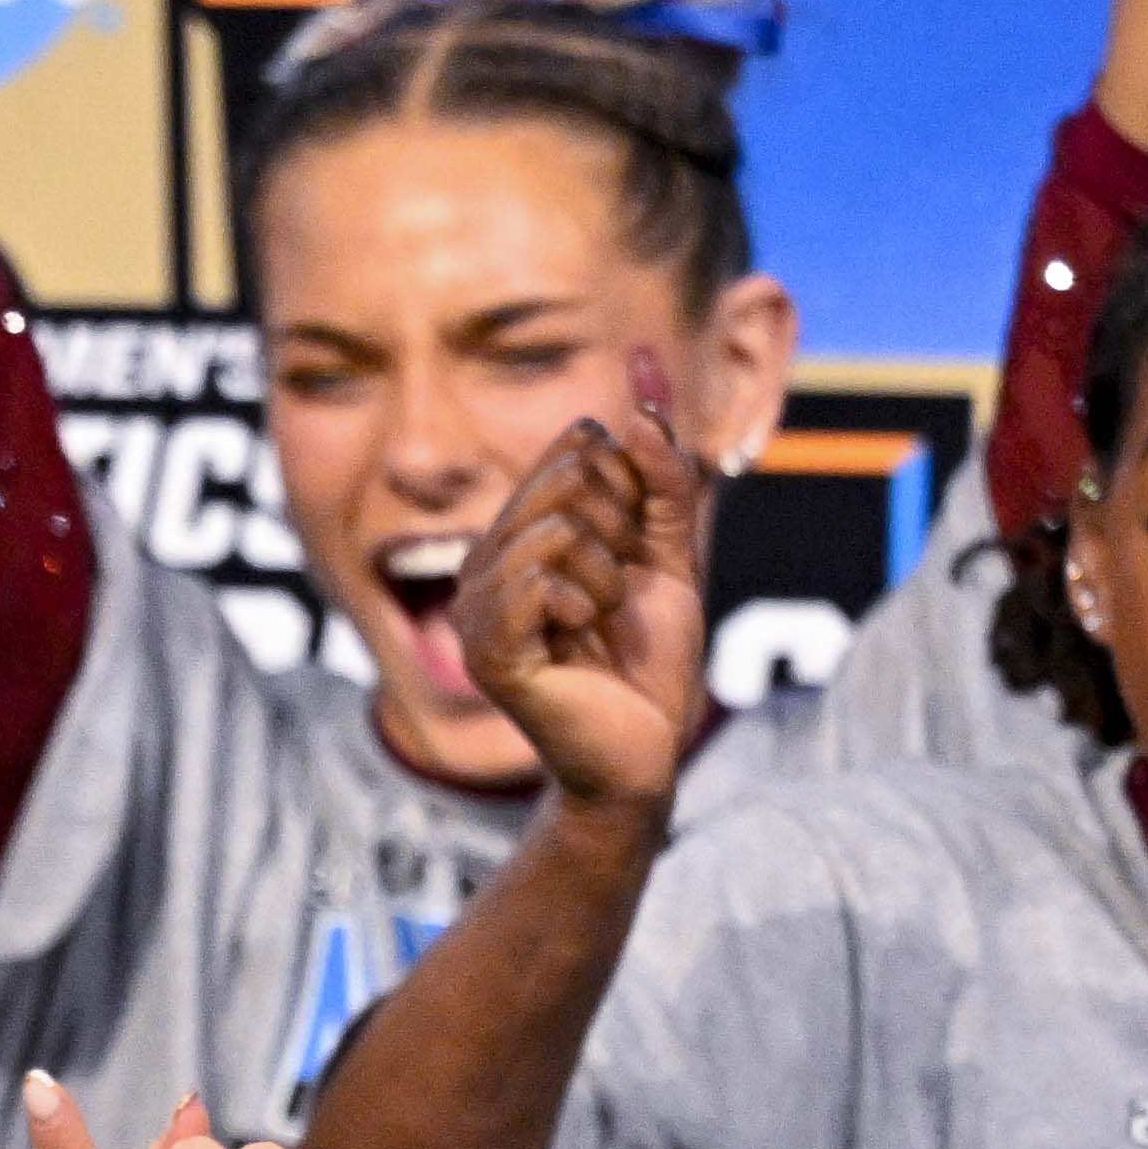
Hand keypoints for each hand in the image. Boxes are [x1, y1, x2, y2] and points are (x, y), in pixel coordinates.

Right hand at [451, 413, 712, 813]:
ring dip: (608, 576)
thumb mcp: (670, 556)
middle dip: (622, 532)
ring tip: (602, 622)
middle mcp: (484, 563)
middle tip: (620, 596)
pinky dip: (585, 603)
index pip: (576, 451)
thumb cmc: (649, 662)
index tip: (636, 553)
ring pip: (557, 528)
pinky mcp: (489, 650)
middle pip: (566, 479)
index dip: (631, 492)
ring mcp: (478, 607)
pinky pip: (540, 579)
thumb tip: (644, 396)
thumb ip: (663, 479)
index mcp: (518, 535)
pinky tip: (581, 638)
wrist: (646, 752)